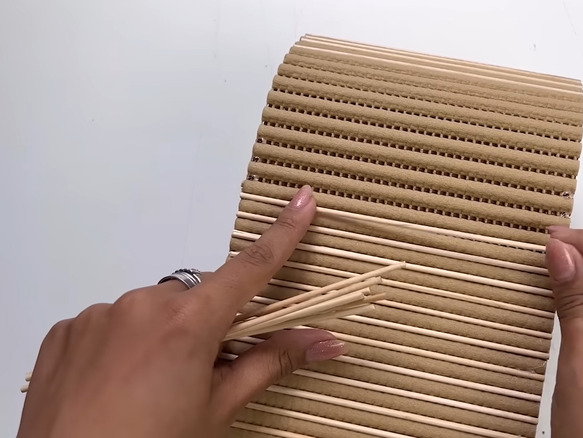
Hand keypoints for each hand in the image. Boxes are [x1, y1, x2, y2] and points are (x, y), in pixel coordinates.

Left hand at [18, 186, 347, 437]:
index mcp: (187, 324)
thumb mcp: (218, 410)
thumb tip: (324, 341)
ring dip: (164, 334)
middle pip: (197, 297)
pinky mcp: (67, 331)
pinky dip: (125, 344)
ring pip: (152, 310)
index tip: (302, 201)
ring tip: (153, 387)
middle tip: (204, 370)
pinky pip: (111, 323)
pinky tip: (120, 384)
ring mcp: (99, 316)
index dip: (283, 234)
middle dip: (209, 323)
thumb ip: (270, 364)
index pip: (250, 268)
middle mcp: (141, 305)